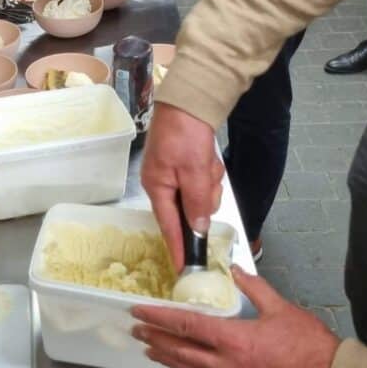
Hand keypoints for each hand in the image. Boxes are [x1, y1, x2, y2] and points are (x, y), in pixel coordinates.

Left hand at [132, 266, 339, 367]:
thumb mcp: (280, 307)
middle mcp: (229, 364)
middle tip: (137, 330)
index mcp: (235, 339)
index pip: (187, 324)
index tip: (141, 312)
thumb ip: (254, 287)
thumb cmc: (310, 345)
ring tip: (151, 351)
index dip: (160, 317)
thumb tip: (237, 270)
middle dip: (156, 338)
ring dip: (169, 359)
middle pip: (182, 350)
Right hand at [141, 103, 222, 269]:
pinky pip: (203, 180)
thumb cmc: (185, 133)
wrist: (190, 98)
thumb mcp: (194, 171)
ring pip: (200, 194)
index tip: (183, 269)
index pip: (168, 226)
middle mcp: (162, 182)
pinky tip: (207, 156)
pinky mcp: (186, 164)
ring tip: (206, 161)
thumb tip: (197, 230)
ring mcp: (174, 173)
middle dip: (204, 196)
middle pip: (189, 209)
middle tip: (206, 176)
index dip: (177, 248)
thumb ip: (196, 204)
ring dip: (209, 181)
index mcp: (157, 186)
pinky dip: (209, 171)